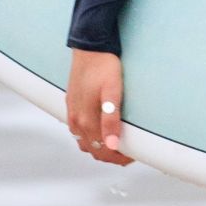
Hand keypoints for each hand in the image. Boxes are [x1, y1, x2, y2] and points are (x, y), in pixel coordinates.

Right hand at [66, 50, 133, 166]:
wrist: (89, 48)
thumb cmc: (104, 66)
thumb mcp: (112, 92)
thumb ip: (111, 120)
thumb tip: (112, 144)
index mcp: (86, 120)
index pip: (103, 151)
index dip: (119, 157)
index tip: (133, 154)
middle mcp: (76, 120)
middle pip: (93, 150)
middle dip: (111, 155)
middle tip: (130, 151)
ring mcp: (72, 113)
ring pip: (84, 143)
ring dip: (100, 148)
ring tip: (118, 144)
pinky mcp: (72, 106)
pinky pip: (78, 132)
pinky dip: (90, 138)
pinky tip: (101, 132)